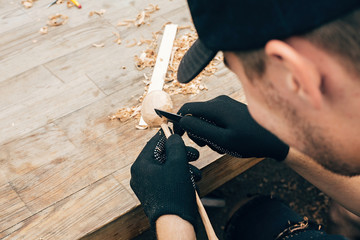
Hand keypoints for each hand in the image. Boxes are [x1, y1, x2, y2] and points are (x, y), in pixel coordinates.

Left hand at [130, 131, 200, 227]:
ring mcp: (148, 187)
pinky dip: (181, 179)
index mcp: (140, 166)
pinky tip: (193, 183)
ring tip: (197, 173)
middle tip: (194, 154)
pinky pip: (169, 181)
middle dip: (181, 155)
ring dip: (184, 168)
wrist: (175, 223)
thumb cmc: (174, 193)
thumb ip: (174, 145)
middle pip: (162, 157)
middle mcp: (141, 176)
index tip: (178, 131)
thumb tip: (172, 136)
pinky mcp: (157, 195)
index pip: (153, 144)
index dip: (167, 136)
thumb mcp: (177, 163)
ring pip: (168, 169)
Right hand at [174, 95, 288, 160]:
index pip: (186, 109)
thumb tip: (182, 121)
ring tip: (220, 145)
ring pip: (204, 119)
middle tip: (207, 145)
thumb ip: (200, 130)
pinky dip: (215, 131)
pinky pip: (213, 119)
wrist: (274, 139)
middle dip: (196, 131)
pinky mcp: (229, 110)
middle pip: (194, 115)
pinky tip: (226, 141)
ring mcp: (225, 104)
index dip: (179, 123)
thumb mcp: (222, 140)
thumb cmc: (250, 141)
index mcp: (215, 107)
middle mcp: (218, 101)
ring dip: (207, 133)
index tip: (179, 137)